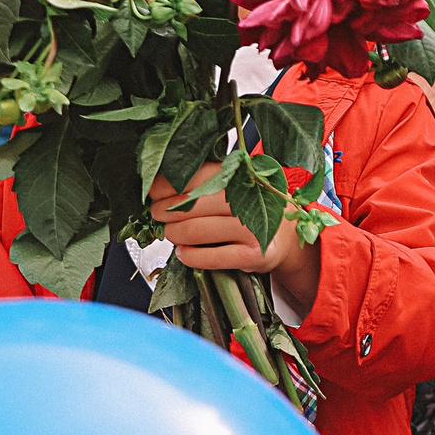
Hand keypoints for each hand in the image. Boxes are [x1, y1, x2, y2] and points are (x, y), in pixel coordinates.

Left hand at [148, 162, 320, 309]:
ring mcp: (255, 228)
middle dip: (166, 211)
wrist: (282, 239)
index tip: (153, 192)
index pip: (197, 176)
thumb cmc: (248, 212)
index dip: (167, 185)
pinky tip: (184, 253)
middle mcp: (251, 199)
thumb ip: (204, 183)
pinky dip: (191, 256)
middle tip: (157, 214)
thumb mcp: (232, 190)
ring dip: (175, 234)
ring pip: (198, 231)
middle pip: (193, 204)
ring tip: (171, 234)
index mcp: (242, 176)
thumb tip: (156, 186)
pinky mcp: (254, 255)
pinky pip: (211, 257)